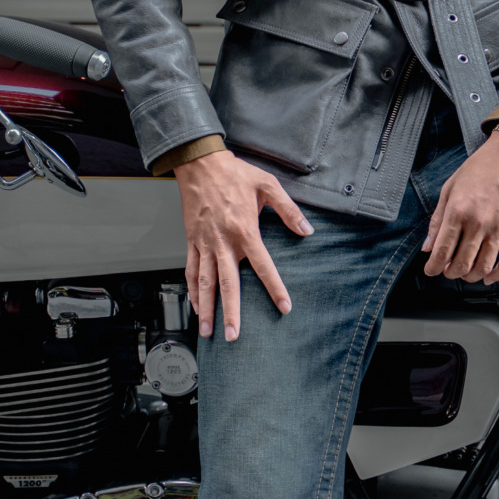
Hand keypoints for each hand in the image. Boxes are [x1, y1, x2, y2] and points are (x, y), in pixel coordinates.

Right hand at [175, 149, 312, 341]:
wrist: (199, 163)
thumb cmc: (234, 173)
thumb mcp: (268, 185)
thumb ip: (289, 210)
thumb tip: (307, 230)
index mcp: (244, 230)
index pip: (263, 265)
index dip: (274, 288)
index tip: (284, 307)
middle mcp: (223, 241)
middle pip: (228, 283)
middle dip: (231, 312)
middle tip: (233, 336)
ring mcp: (205, 243)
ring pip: (205, 282)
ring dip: (206, 308)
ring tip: (208, 330)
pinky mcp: (191, 240)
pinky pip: (191, 269)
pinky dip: (192, 289)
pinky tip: (195, 304)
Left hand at [422, 129, 498, 283]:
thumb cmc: (479, 169)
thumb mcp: (449, 188)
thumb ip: (437, 219)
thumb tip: (427, 247)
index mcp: (458, 211)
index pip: (442, 251)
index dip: (433, 267)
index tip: (431, 271)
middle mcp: (478, 223)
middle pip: (461, 264)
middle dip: (450, 273)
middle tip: (447, 271)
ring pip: (483, 267)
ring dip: (470, 277)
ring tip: (465, 272)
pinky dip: (497, 275)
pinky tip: (488, 277)